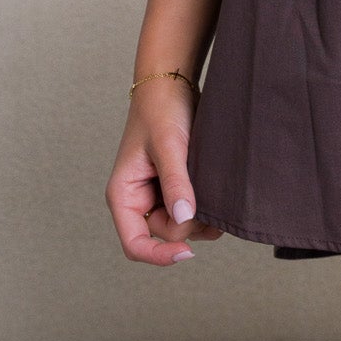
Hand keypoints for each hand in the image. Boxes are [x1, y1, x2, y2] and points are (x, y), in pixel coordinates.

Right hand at [105, 79, 225, 264]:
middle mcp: (139, 200)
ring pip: (182, 225)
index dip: (159, 255)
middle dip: (189, 223)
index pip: (135, 245)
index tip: (187, 252)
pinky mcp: (175, 187)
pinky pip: (192, 210)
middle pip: (166, 235)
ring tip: (214, 191)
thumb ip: (175, 182)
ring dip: (201, 216)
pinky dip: (206, 207)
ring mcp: (158, 195)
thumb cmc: (161, 110)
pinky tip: (216, 191)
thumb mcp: (169, 146)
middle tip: (209, 198)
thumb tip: (184, 219)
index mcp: (124, 195)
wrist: (173, 84)